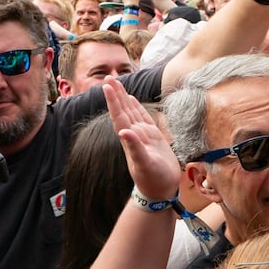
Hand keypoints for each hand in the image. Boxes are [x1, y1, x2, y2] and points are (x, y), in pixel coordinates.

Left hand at [104, 79, 180, 201]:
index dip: (113, 101)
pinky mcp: (152, 137)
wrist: (162, 190)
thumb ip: (135, 148)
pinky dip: (136, 107)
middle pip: (122, 110)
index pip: (119, 116)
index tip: (106, 86)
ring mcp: (142, 135)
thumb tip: (124, 132)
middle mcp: (134, 135)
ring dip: (123, 98)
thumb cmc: (154, 179)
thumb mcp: (144, 164)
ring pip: (131, 112)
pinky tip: (132, 100)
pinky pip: (142, 118)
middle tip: (108, 78)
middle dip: (115, 94)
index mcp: (130, 139)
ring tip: (117, 84)